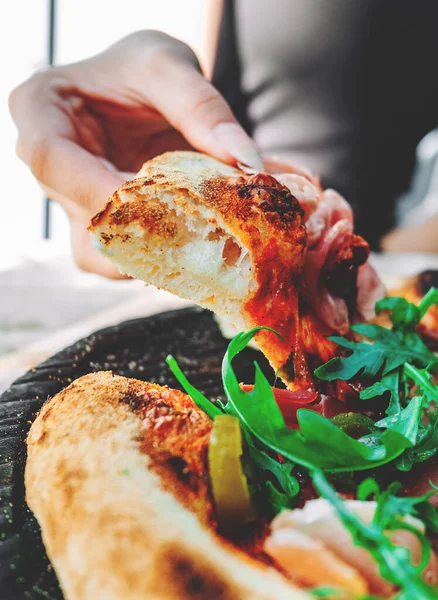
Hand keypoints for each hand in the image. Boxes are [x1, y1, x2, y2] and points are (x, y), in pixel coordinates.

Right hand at [9, 31, 260, 276]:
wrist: (145, 88)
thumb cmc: (143, 68)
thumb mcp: (169, 65)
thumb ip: (203, 107)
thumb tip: (247, 163)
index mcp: (41, 114)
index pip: (52, 161)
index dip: (101, 190)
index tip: (163, 201)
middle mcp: (51, 170)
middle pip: (82, 223)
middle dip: (145, 236)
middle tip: (204, 233)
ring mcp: (77, 205)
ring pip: (103, 257)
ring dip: (159, 257)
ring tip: (210, 242)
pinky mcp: (107, 229)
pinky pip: (130, 258)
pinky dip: (170, 257)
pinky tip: (207, 243)